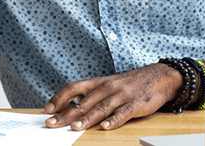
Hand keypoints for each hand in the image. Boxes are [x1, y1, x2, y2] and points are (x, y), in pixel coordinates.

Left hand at [43, 63, 182, 130]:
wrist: (157, 77)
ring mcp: (121, 96)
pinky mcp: (135, 104)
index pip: (74, 87)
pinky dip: (113, 121)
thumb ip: (90, 96)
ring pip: (100, 108)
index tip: (47, 109)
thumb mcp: (107, 85)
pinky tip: (105, 127)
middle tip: (51, 124)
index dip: (59, 98)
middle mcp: (107, 88)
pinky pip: (122, 113)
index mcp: (98, 82)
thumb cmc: (128, 84)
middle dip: (66, 114)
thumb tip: (68, 108)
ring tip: (74, 127)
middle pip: (83, 102)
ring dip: (87, 118)